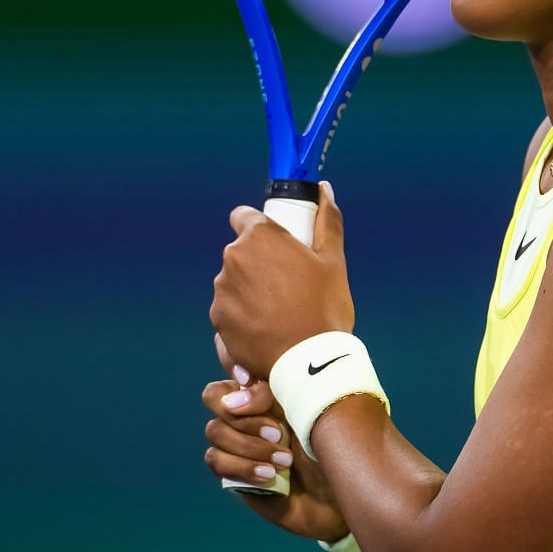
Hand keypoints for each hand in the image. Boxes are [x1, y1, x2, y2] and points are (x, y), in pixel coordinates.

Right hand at [202, 334, 348, 542]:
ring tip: (284, 460)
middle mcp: (247, 412)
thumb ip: (274, 392)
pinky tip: (270, 476)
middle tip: (279, 433)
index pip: (230, 364)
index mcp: (264, 389)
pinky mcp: (233, 472)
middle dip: (246, 416)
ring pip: (215, 431)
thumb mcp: (310, 411)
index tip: (254, 382)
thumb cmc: (334, 445)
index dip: (233, 372)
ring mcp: (238, 442)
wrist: (342, 492)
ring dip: (249, 445)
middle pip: (214, 397)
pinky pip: (217, 460)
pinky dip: (242, 466)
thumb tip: (236, 396)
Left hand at [208, 181, 352, 378]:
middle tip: (288, 284)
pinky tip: (269, 329)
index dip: (259, 227)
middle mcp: (233, 259)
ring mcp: (222, 292)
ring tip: (281, 312)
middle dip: (259, 263)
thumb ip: (327, 220)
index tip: (276, 243)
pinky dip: (244, 317)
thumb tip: (323, 188)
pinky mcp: (218, 321)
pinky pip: (230, 311)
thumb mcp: (333, 261)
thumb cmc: (325, 308)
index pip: (242, 216)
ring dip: (250, 291)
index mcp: (260, 236)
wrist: (309, 363)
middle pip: (241, 252)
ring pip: (234, 283)